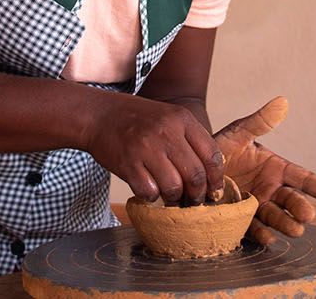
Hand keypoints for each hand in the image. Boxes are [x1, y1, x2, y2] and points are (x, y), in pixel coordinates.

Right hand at [83, 93, 224, 204]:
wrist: (99, 115)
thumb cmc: (138, 120)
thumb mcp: (169, 117)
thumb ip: (190, 140)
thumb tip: (210, 175)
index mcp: (182, 119)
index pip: (211, 155)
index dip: (216, 178)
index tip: (214, 190)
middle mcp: (166, 132)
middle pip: (195, 175)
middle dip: (198, 194)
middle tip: (195, 200)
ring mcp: (146, 148)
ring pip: (174, 187)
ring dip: (175, 198)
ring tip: (172, 197)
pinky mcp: (128, 164)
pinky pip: (149, 192)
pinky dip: (152, 197)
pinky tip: (150, 190)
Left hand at [214, 96, 315, 244]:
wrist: (193, 165)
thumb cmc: (221, 147)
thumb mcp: (238, 132)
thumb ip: (260, 121)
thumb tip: (282, 102)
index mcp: (276, 169)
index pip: (305, 180)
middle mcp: (270, 190)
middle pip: (292, 201)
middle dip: (301, 208)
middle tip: (307, 215)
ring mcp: (256, 206)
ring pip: (276, 217)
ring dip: (286, 224)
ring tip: (295, 229)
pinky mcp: (240, 219)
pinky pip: (252, 228)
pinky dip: (261, 234)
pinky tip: (268, 238)